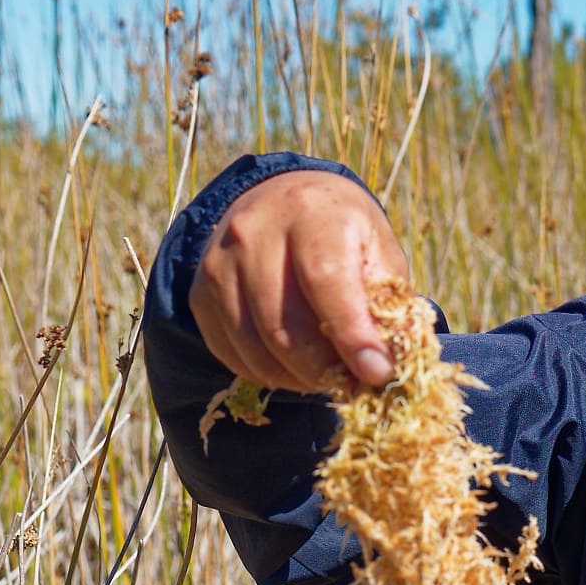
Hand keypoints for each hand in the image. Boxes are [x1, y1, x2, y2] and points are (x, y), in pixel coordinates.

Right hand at [189, 169, 407, 391]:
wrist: (279, 199)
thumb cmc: (341, 233)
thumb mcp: (377, 248)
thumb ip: (385, 300)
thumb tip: (384, 362)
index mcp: (311, 213)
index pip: (326, 281)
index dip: (352, 335)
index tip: (377, 373)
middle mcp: (254, 233)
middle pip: (286, 327)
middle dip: (326, 370)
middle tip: (354, 385)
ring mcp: (219, 264)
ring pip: (257, 349)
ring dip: (298, 379)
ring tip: (329, 377)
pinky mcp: (199, 294)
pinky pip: (234, 355)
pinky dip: (270, 374)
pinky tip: (295, 367)